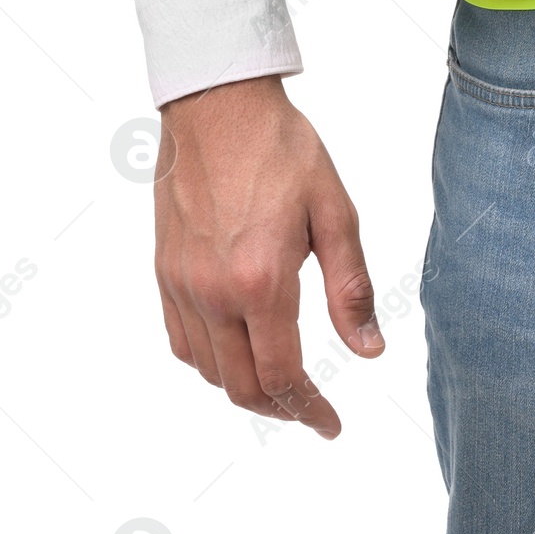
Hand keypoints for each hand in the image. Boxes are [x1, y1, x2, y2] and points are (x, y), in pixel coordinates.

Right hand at [154, 75, 382, 438]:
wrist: (219, 107)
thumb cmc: (284, 151)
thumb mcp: (336, 213)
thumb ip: (352, 288)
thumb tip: (370, 351)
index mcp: (261, 280)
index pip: (283, 375)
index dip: (310, 411)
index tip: (332, 426)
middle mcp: (213, 292)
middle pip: (242, 386)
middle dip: (281, 410)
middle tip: (314, 412)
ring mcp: (181, 284)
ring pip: (208, 371)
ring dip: (246, 390)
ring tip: (283, 386)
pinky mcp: (163, 271)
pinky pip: (181, 341)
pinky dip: (210, 363)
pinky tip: (238, 352)